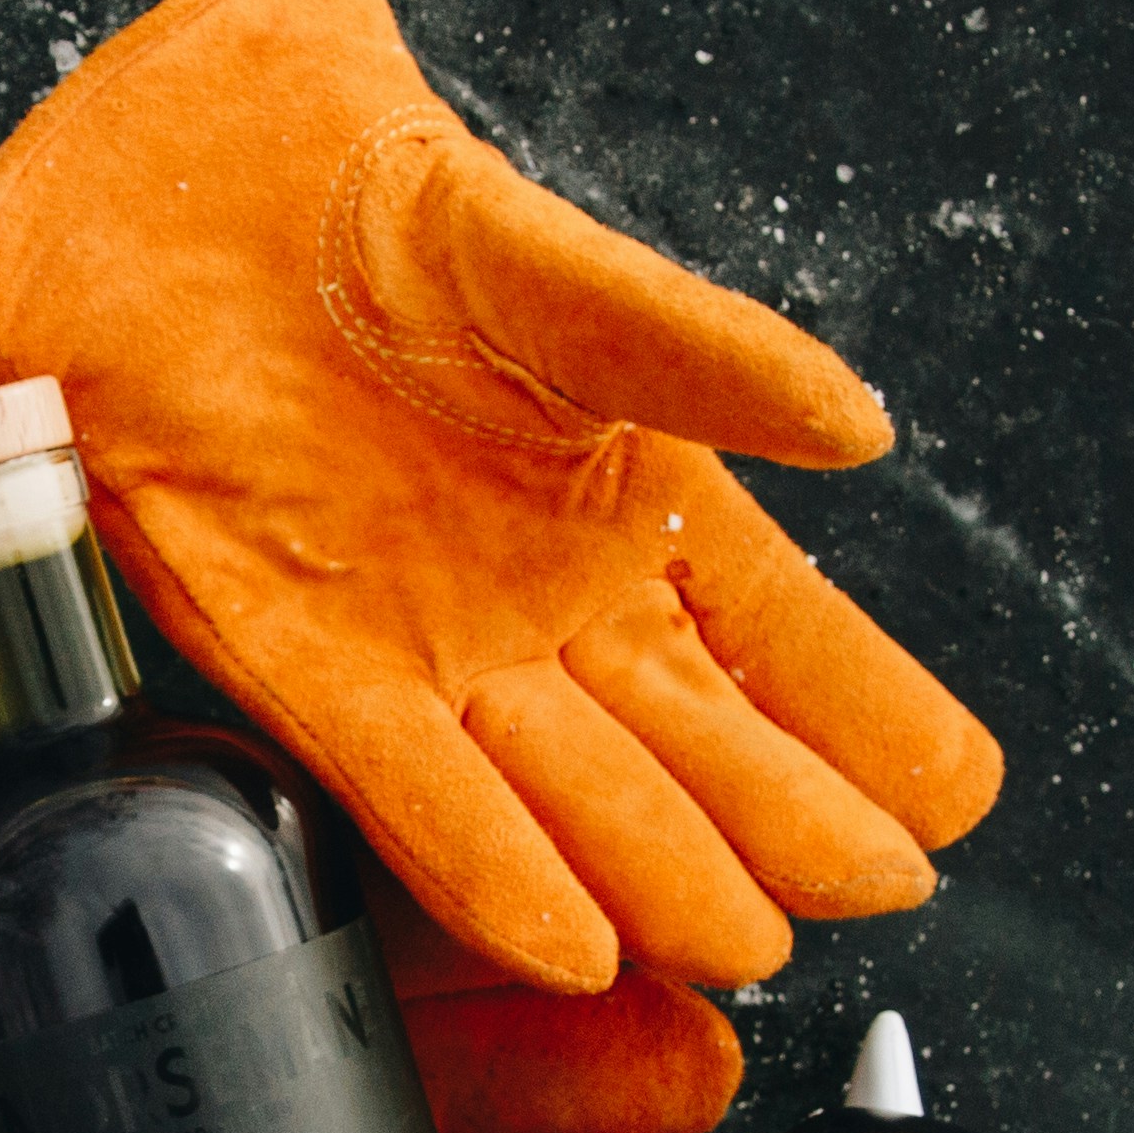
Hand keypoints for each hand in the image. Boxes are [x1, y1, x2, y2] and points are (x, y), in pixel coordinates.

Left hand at [0, 0, 998, 996]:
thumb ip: (704, 352)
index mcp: (639, 509)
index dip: (871, 727)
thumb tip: (858, 425)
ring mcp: (434, 647)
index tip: (944, 803)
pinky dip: (490, 866)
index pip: (790, 646)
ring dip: (654, 871)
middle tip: (866, 892)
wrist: (189, 190)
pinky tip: (567, 942)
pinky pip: (411, 788)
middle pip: (696, 747)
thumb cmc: (378, 214)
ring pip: (569, 790)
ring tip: (738, 941)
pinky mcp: (304, 666)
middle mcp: (549, 604)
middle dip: (784, 826)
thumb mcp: (561, 279)